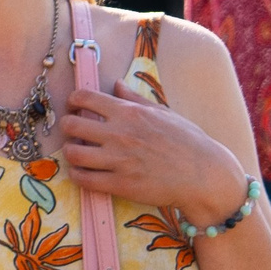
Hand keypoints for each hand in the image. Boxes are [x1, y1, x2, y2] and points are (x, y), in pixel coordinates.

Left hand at [57, 79, 250, 229]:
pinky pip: (84, 179)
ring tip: (77, 153)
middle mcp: (119, 134)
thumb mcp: (163, 112)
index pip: (85, 97)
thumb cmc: (187, 141)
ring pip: (73, 153)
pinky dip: (77, 175)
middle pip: (72, 124)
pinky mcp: (120, 185)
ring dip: (70, 152)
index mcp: (129, 112)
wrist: (203, 175)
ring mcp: (118, 160)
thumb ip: (135, 98)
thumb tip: (116, 84)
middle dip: (67, 126)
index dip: (73, 100)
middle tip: (73, 131)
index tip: (74, 106)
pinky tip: (83, 172)